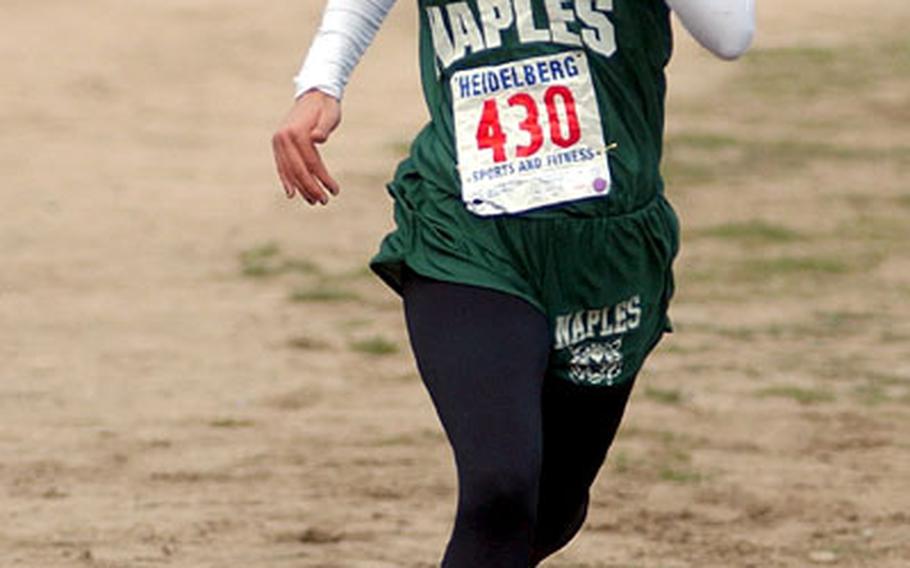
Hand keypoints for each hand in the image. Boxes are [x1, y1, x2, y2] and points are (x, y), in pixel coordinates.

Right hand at [272, 90, 341, 204]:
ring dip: (300, 188)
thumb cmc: (326, 107)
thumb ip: (324, 127)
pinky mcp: (279, 144)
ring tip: (313, 201)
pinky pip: (282, 166)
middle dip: (311, 188)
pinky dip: (286, 180)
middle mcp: (283, 137)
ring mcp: (279, 141)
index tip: (335, 191)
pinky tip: (292, 193)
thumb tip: (317, 138)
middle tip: (324, 201)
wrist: (314, 94)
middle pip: (297, 170)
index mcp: (296, 132)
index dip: (322, 178)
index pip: (310, 162)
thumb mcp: (330, 115)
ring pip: (289, 170)